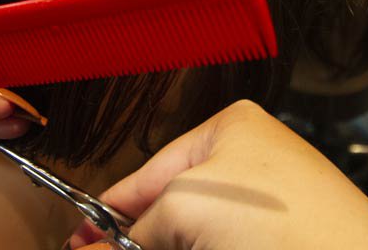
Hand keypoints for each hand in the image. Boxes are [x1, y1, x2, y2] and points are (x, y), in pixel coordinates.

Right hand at [67, 100, 367, 249]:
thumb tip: (95, 249)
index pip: (148, 171)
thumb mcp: (186, 206)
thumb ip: (138, 228)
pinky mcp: (279, 244)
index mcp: (232, 129)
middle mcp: (251, 165)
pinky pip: (222, 243)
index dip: (108, 211)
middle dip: (136, 235)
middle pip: (168, 208)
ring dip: (167, 243)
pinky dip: (199, 248)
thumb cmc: (289, 221)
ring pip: (194, 234)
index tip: (79, 242)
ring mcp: (267, 212)